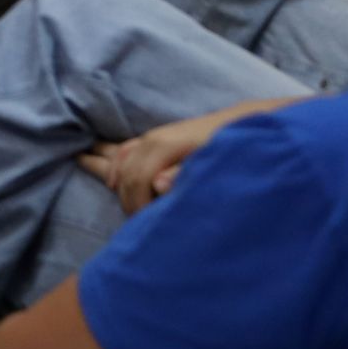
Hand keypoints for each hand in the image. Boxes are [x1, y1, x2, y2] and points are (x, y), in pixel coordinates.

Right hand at [78, 99, 293, 214]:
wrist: (253, 122)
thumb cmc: (237, 147)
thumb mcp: (218, 163)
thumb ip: (188, 174)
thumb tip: (158, 185)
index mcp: (164, 145)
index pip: (136, 179)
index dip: (136, 205)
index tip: (146, 226)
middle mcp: (154, 139)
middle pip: (124, 169)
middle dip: (125, 196)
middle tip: (133, 222)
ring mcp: (156, 137)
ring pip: (121, 154)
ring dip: (108, 169)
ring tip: (94, 178)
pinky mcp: (163, 138)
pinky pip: (128, 149)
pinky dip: (115, 158)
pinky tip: (112, 169)